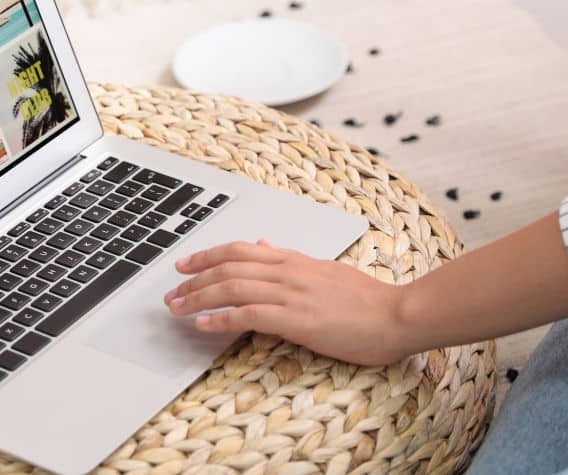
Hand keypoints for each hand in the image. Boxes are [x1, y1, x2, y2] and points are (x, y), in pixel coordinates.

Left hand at [165, 240, 410, 365]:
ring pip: (232, 287)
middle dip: (194, 279)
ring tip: (177, 307)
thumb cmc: (367, 300)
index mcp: (295, 260)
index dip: (208, 255)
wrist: (396, 315)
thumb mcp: (326, 270)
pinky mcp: (297, 319)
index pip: (241, 249)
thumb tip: (265, 243)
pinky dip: (221, 318)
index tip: (185, 264)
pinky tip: (203, 324)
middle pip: (229, 266)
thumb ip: (292, 259)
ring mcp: (292, 293)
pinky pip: (249, 314)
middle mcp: (289, 271)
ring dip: (198, 297)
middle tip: (171, 291)